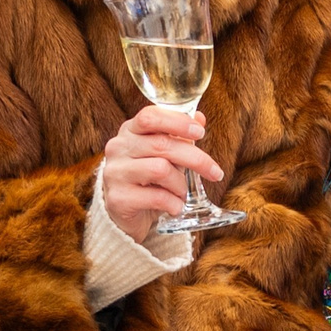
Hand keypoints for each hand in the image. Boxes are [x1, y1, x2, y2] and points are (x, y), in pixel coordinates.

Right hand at [99, 105, 220, 244]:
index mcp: (129, 131)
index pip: (150, 116)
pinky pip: (157, 197)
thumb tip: (199, 118)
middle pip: (162, 144)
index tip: (200, 132)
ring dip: (181, 184)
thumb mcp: (164, 154)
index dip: (177, 122)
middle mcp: (118, 148)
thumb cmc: (148, 179)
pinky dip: (174, 203)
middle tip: (215, 172)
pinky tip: (175, 207)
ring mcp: (115, 173)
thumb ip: (179, 135)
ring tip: (182, 193)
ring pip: (161, 170)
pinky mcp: (118, 199)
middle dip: (195, 159)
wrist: (124, 213)